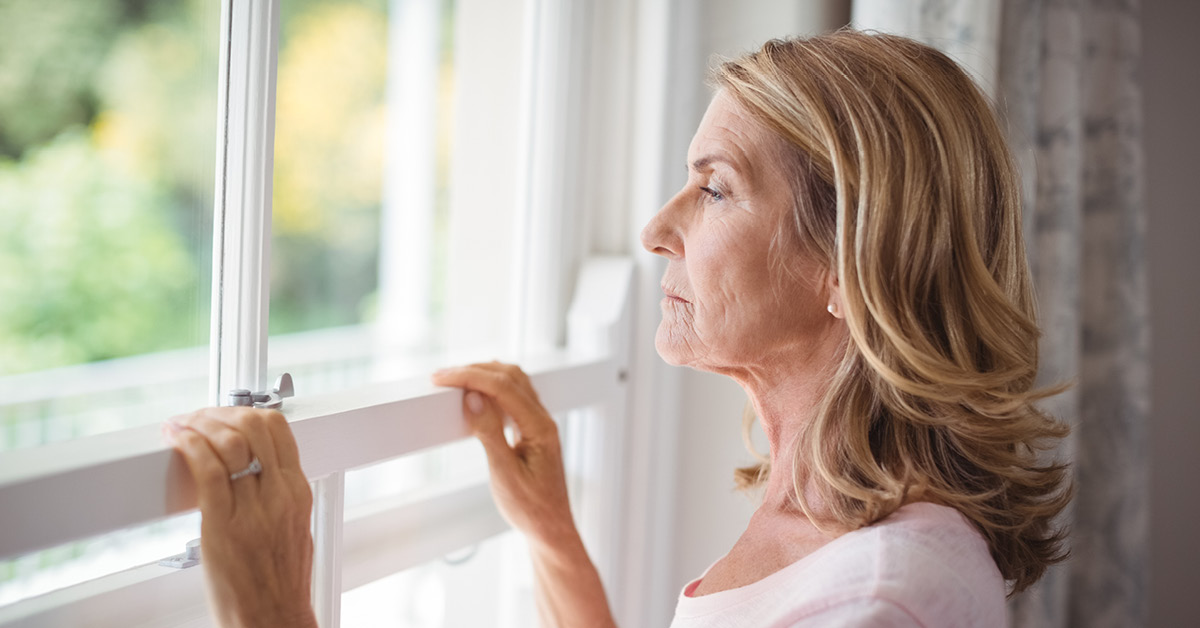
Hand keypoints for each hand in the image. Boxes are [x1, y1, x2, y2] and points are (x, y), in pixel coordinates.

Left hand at [164, 407, 316, 627]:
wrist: (273, 619)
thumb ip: (280, 496)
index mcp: (297, 493)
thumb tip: (260, 472)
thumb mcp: (293, 529)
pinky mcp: (223, 526)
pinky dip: (188, 445)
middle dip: (221, 413)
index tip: (226, 416)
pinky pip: (207, 470)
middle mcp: (279, 495)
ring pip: (228, 443)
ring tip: (182, 426)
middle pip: (254, 426)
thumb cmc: (278, 585)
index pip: (279, 429)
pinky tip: (176, 438)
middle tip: (200, 418)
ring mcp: (253, 510)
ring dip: (199, 424)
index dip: (247, 412)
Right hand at [433, 362, 616, 626]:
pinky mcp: (532, 431)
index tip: (441, 378)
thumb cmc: (531, 509)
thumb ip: (489, 433)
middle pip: (510, 376)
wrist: (550, 530)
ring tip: (454, 381)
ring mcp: (539, 424)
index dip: (470, 376)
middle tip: (442, 377)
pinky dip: (492, 389)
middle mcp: (543, 420)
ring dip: (484, 375)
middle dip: (475, 370)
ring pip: (514, 383)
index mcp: (540, 427)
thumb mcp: (504, 474)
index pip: (503, 387)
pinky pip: (514, 397)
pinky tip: (477, 395)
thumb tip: (473, 398)